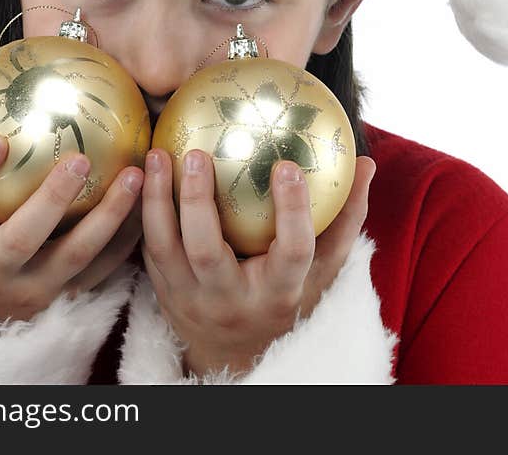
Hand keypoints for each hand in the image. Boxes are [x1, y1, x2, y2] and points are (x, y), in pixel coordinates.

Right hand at [0, 112, 144, 321]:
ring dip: (108, 216)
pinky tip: (150, 203)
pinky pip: (102, 269)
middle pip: (21, 238)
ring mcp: (28, 290)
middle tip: (81, 160)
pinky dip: (127, 238)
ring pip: (74, 256)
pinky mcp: (62, 299)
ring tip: (134, 176)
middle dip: (53, 200)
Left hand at [140, 147, 375, 377]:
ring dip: (157, 201)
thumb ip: (344, 218)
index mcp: (278, 293)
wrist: (237, 354)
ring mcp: (191, 301)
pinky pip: (147, 251)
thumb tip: (365, 164)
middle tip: (198, 153)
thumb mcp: (323, 269)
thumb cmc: (288, 298)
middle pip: (208, 253)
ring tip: (158, 154)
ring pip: (166, 250)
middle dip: (199, 202)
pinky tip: (141, 173)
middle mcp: (231, 301)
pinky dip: (143, 213)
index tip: (288, 166)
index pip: (290, 254)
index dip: (291, 212)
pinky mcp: (164, 294)